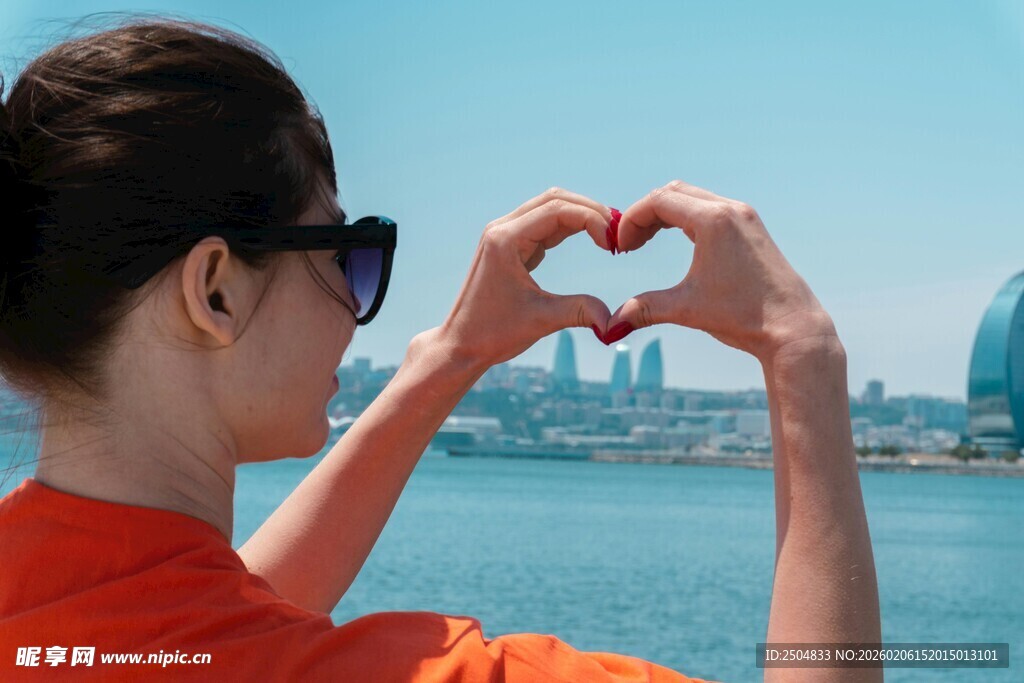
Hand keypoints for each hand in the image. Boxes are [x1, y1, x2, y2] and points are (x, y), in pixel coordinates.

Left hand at [438, 187, 616, 369]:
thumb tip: (614, 321)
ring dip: (581, 216)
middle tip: (620, 232)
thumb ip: (579, 312)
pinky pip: (543, 224)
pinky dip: (569, 227)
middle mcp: (502, 229)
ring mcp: (504, 235)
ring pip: (550, 207)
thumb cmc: (493, 334)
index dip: (592, 220)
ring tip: (610, 235)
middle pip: (555, 199)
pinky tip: (592, 238)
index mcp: (505, 240)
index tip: (613, 244)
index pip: (558, 210)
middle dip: (591, 211)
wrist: (461, 345)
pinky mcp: (509, 246)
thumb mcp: (541, 321)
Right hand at [605, 179, 836, 363]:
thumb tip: (609, 327)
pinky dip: (686, 218)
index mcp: (714, 221)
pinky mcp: (752, 228)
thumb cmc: (744, 316)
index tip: (619, 248)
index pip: (659, 201)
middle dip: (644, 215)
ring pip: (692, 198)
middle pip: (673, 192)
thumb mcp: (687, 309)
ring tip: (646, 243)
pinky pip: (710, 208)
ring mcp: (744, 216)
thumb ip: (645, 309)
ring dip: (665, 214)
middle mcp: (731, 210)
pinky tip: (678, 243)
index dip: (630, 220)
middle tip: (628, 245)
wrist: (793, 327)